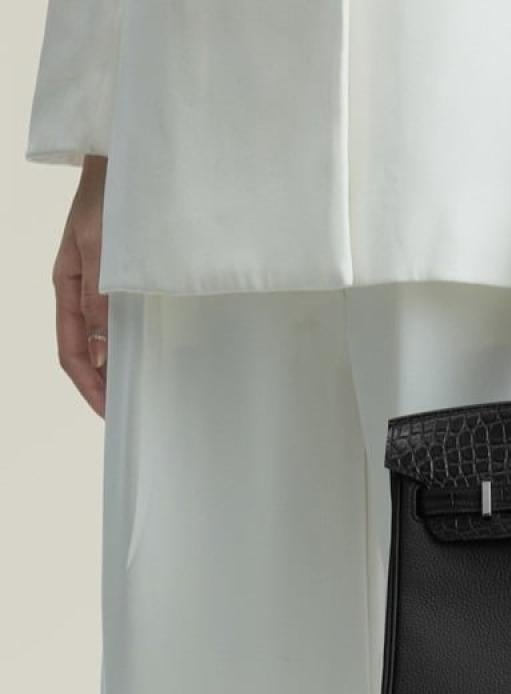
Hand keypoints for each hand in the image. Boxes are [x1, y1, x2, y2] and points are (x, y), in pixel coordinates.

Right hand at [53, 155, 108, 416]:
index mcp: (67, 286)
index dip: (88, 385)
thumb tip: (100, 344)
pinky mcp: (120, 281)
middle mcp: (81, 292)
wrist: (128, 163)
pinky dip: (127, 345)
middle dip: (99, 385)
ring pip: (100, 340)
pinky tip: (144, 358)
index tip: (108, 412)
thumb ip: (100, 294)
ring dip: (113, 369)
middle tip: (125, 413)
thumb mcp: (102, 246)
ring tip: (134, 395)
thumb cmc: (112, 197)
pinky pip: (119, 322)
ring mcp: (99, 287)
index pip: (71, 351)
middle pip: (83, 352)